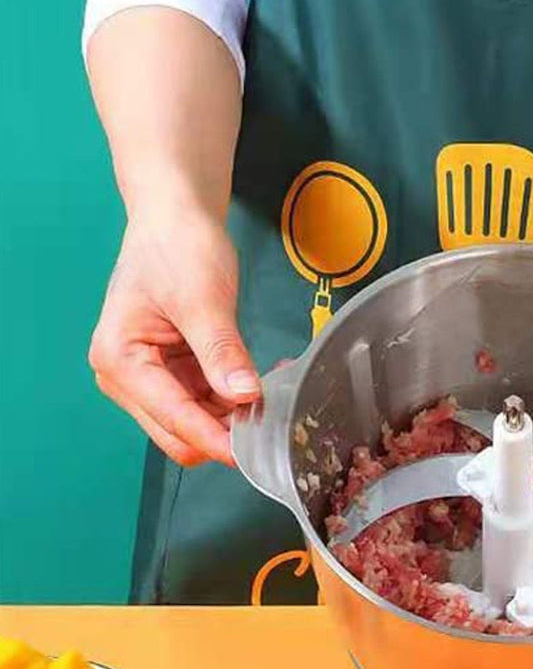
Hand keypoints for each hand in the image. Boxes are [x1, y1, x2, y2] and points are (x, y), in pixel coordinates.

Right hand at [89, 208, 259, 465]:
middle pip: (180, 431)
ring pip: (198, 420)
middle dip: (225, 431)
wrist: (177, 217)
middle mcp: (128, 377)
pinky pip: (207, 399)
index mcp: (119, 360)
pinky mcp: (175, 369)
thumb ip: (221, 351)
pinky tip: (264, 382)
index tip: (254, 451)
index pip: (172, 419)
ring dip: (234, 416)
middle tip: (274, 419)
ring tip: (276, 394)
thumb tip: (244, 395)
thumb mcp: (203, 299)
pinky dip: (235, 397)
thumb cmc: (178, 247)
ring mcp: (152, 376)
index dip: (215, 439)